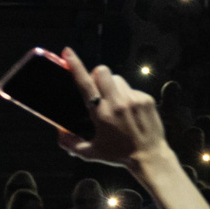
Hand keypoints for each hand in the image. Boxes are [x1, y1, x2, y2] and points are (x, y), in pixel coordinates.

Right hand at [53, 47, 167, 170]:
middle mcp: (117, 103)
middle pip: (103, 71)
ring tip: (115, 104)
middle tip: (98, 90)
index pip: (85, 84)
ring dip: (112, 86)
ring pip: (118, 79)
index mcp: (101, 113)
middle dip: (97, 75)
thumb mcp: (91, 153)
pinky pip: (132, 88)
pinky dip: (127, 95)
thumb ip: (71, 143)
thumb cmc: (119, 154)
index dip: (75, 66)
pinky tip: (129, 111)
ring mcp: (134, 99)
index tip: (68, 52)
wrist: (150, 156)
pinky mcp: (146, 99)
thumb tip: (59, 133)